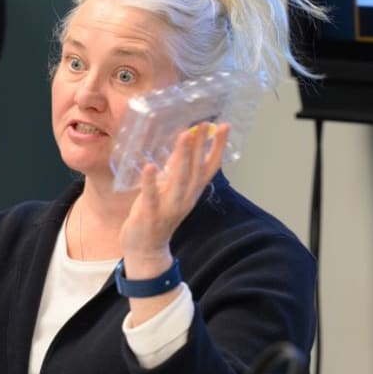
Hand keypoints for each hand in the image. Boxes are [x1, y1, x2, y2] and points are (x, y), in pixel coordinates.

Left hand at [120, 122, 230, 277]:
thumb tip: (184, 144)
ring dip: (182, 157)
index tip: (225, 126)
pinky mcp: (150, 215)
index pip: (210, 166)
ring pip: (179, 180)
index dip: (218, 146)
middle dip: (200, 146)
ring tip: (185, 135)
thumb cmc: (158, 216)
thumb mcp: (171, 190)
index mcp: (192, 192)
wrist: (147, 250)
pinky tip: (150, 166)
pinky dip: (151, 182)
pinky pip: (152, 196)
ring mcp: (169, 207)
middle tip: (203, 123)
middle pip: (196, 169)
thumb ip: (177, 170)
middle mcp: (185, 198)